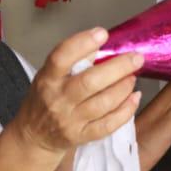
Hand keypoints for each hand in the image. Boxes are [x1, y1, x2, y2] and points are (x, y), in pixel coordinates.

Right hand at [14, 28, 142, 156]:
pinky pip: (108, 124)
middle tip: (136, 58)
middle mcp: (58, 99)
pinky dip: (125, 110)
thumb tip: (99, 44)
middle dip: (118, 68)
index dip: (82, 43)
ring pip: (103, 103)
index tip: (102, 33)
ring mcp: (70, 120)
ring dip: (123, 88)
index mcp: (48, 78)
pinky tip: (134, 98)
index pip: (61, 58)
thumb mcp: (50, 75)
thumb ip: (72, 60)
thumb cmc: (45, 99)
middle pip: (90, 82)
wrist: (34, 137)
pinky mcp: (82, 136)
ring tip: (133, 76)